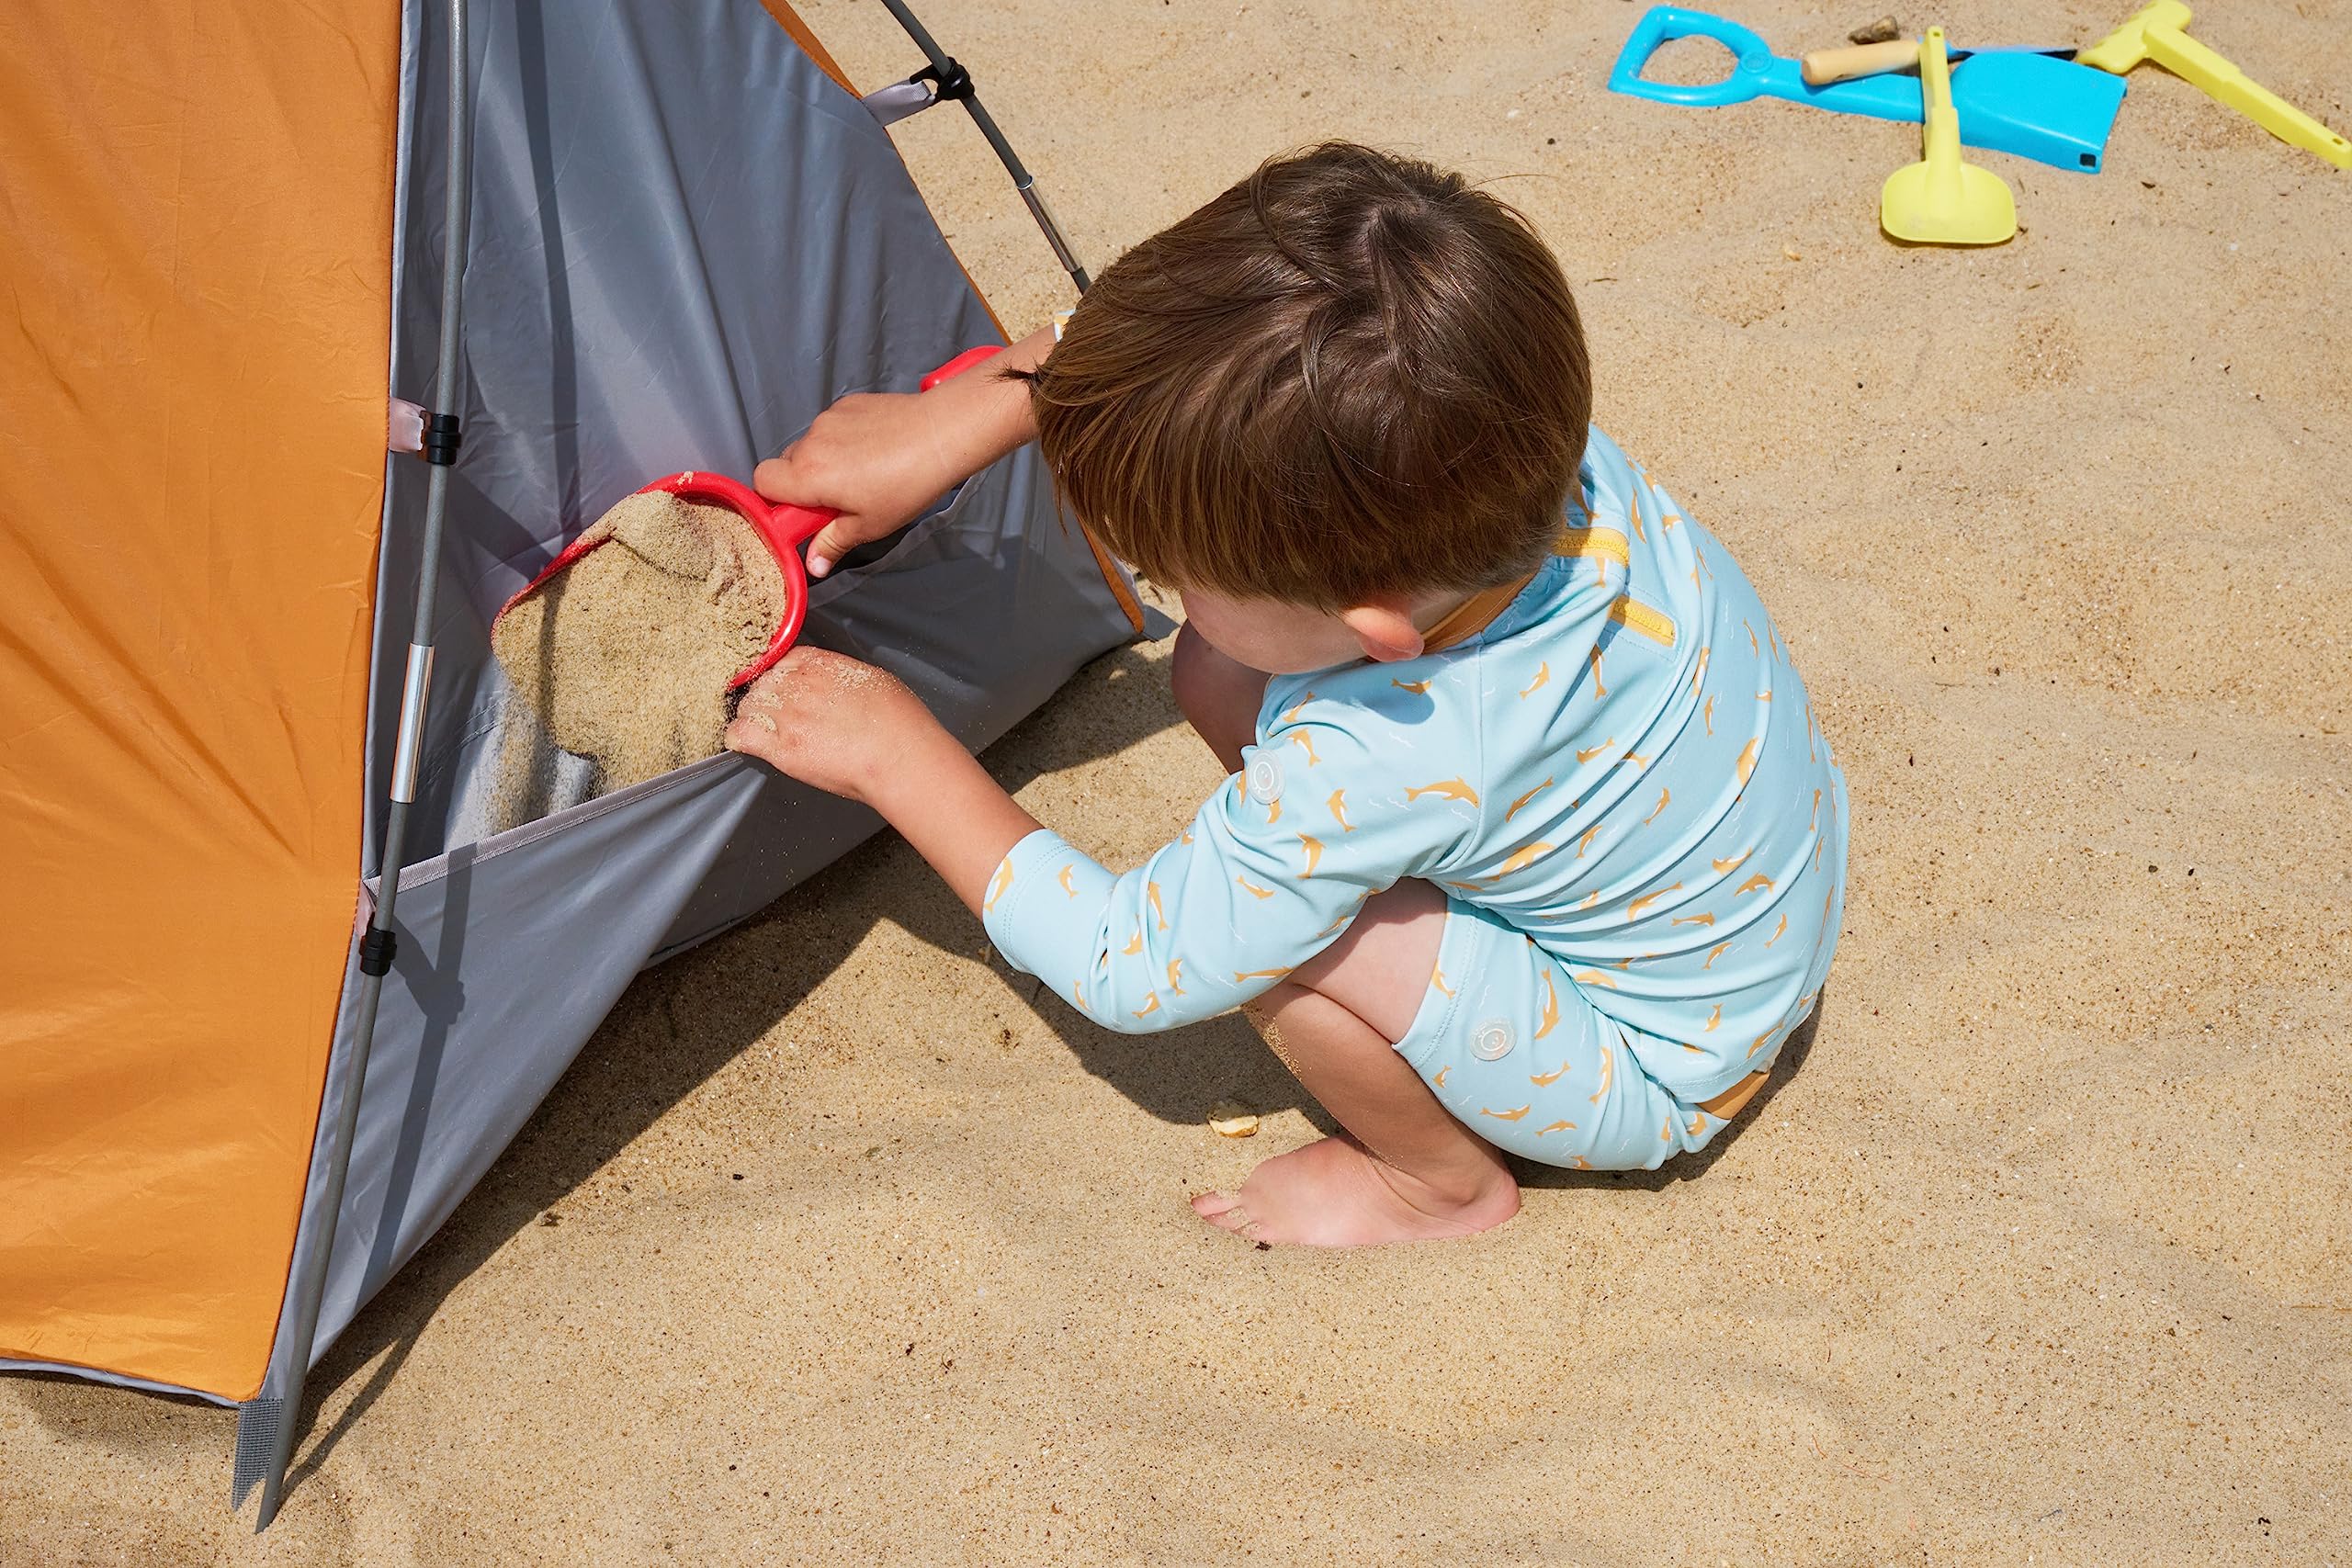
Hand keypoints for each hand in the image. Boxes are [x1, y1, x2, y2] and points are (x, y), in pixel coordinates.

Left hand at [724, 647, 944, 804]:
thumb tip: (834, 683)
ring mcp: (786, 715)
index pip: (782, 659)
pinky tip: (746, 743)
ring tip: (764, 731)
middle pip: (761, 683)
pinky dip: (738, 738)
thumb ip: (843, 676)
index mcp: (820, 663)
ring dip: (752, 717)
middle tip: (776, 715)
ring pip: (747, 707)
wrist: (899, 756)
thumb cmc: (900, 722)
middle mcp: (798, 684)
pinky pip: (740, 735)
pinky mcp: (781, 748)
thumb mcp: (874, 679)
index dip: (779, 676)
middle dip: (765, 698)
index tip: (782, 688)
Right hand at [752, 325, 1053, 576]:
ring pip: (810, 446)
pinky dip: (843, 441)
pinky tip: (874, 451)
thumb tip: (814, 564)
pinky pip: (831, 428)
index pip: (761, 483)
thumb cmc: (907, 483)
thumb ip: (833, 542)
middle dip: (803, 484)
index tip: (802, 514)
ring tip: (864, 475)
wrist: (941, 434)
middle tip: (838, 500)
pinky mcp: (847, 404)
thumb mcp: (869, 524)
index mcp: (807, 474)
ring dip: (825, 462)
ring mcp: (828, 419)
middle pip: (785, 465)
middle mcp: (810, 442)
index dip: (776, 501)